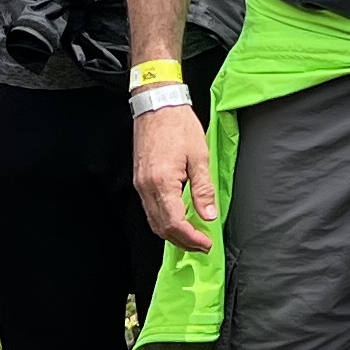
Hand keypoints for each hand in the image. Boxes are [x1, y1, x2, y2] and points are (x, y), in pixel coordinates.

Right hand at [133, 101, 218, 252]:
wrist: (157, 104)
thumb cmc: (178, 125)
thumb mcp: (199, 156)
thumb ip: (203, 189)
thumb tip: (209, 215)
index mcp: (162, 182)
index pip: (174, 223)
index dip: (191, 238)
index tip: (206, 243)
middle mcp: (146, 187)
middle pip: (161, 228)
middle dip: (182, 241)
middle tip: (202, 245)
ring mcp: (140, 184)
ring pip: (154, 221)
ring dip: (173, 233)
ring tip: (193, 235)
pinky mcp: (140, 180)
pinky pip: (150, 209)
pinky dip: (164, 220)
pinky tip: (179, 218)